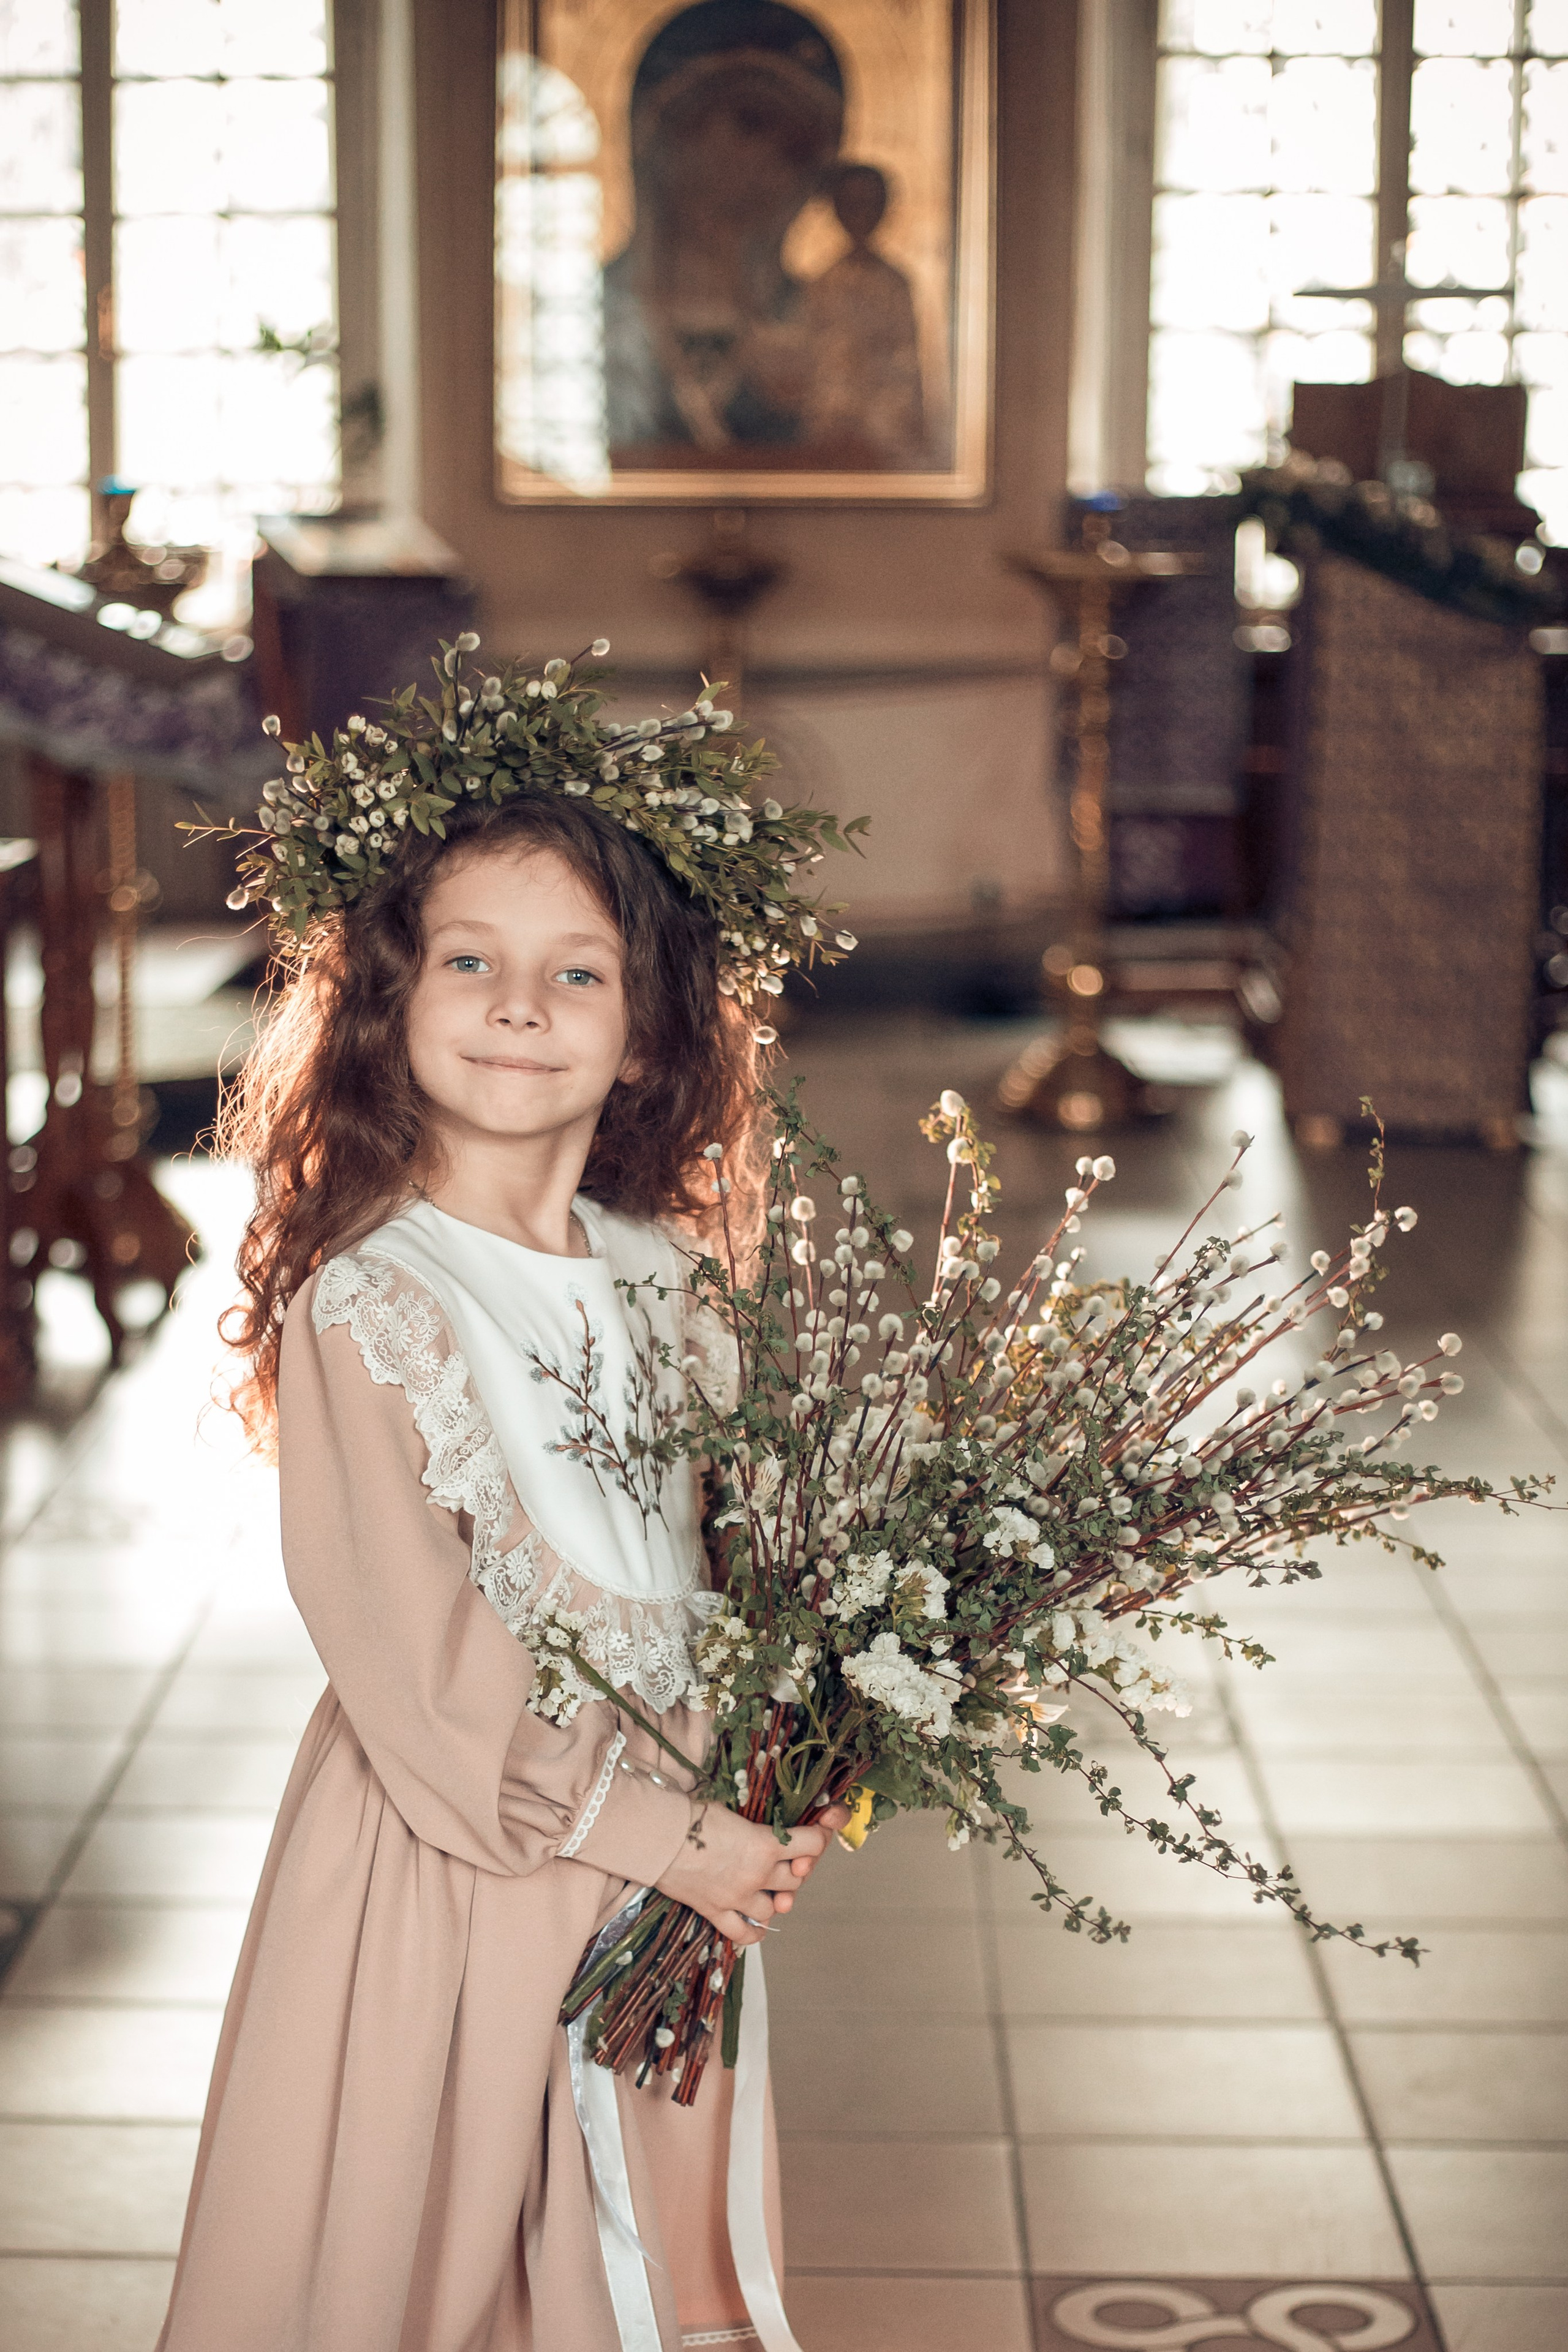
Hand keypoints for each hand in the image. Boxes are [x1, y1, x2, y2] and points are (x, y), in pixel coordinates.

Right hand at [654, 1800, 851, 1948]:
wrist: (655, 1836)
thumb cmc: (692, 1814)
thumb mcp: (735, 1811)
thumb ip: (760, 1826)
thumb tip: (775, 1831)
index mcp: (765, 1844)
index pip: (812, 1844)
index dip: (820, 1836)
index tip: (818, 1830)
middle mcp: (757, 1874)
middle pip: (797, 1879)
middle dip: (797, 1869)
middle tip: (788, 1860)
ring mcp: (737, 1897)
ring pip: (775, 1909)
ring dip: (778, 1898)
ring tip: (769, 1887)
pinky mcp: (715, 1912)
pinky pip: (744, 1933)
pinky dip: (755, 1932)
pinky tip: (758, 1924)